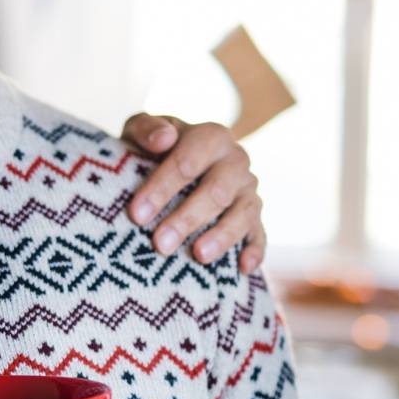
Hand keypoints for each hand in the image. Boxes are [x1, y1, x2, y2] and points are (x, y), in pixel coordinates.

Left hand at [120, 113, 265, 272]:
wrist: (173, 161)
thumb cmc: (152, 148)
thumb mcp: (141, 131)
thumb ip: (147, 129)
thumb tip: (164, 139)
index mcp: (210, 137)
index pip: (186, 163)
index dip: (161, 188)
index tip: (137, 214)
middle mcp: (235, 161)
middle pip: (215, 192)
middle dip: (187, 219)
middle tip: (160, 243)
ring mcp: (248, 190)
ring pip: (242, 214)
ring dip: (222, 236)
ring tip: (198, 256)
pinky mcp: (255, 216)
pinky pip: (261, 234)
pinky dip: (255, 250)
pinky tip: (243, 269)